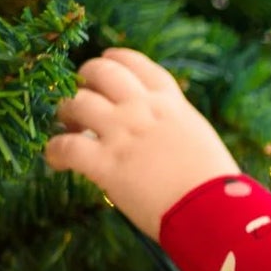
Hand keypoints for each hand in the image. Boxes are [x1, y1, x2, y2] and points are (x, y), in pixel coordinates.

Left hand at [44, 49, 238, 239]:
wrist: (214, 211)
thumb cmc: (216, 184)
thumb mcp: (200, 139)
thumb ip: (175, 126)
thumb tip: (160, 133)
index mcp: (171, 103)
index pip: (136, 64)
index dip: (115, 60)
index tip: (106, 66)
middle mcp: (143, 109)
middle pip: (100, 72)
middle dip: (85, 82)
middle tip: (82, 100)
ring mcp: (122, 133)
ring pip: (75, 103)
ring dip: (66, 113)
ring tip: (68, 129)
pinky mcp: (105, 163)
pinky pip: (64, 146)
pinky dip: (55, 151)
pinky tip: (58, 162)